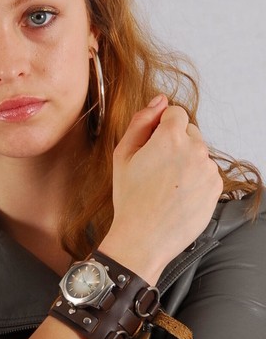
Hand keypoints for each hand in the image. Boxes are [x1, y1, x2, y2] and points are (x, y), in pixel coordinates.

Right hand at [100, 95, 222, 282]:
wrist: (144, 238)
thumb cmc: (130, 199)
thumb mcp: (123, 155)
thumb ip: (141, 121)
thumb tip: (159, 100)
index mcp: (170, 137)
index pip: (175, 112)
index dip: (160, 127)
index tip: (152, 145)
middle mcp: (195, 149)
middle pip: (189, 132)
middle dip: (174, 143)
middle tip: (154, 169)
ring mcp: (208, 169)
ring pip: (198, 153)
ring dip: (185, 161)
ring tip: (165, 186)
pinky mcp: (216, 188)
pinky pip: (206, 173)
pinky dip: (194, 179)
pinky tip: (177, 195)